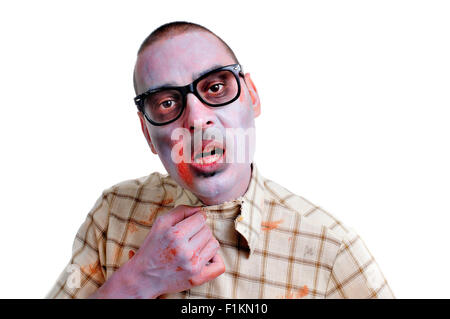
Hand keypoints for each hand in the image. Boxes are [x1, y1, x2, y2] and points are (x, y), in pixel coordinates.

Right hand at [91, 205, 224, 297]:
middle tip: (188, 237)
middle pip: (207, 231)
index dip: (196, 218)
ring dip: (206, 243)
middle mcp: (184, 251)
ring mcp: (192, 266)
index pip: (200, 218)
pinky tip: (205, 257)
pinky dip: (215, 259)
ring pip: (214, 244)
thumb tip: (200, 209)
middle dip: (199, 231)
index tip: (190, 224)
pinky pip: (219, 266)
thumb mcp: (160, 224)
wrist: (143, 277)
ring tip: (194, 246)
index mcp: (175, 235)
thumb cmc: (152, 247)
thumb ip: (180, 211)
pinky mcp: (197, 278)